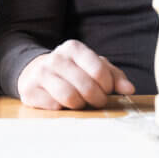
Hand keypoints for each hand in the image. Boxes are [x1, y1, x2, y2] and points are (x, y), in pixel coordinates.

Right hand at [16, 39, 134, 109]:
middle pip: (86, 86)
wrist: (36, 71)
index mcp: (74, 48)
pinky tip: (62, 104)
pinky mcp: (29, 90)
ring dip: (80, 105)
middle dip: (96, 99)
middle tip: (97, 102)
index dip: (107, 86)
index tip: (107, 91)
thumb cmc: (73, 71)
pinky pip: (53, 106)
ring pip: (68, 97)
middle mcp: (56, 57)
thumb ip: (114, 76)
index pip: (98, 71)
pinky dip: (62, 109)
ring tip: (81, 103)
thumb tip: (129, 89)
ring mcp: (41, 73)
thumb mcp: (94, 67)